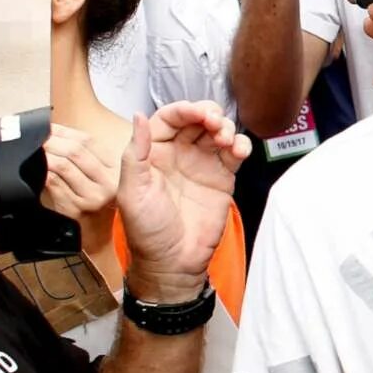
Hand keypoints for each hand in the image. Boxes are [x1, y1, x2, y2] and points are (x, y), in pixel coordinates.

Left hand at [37, 123, 118, 221]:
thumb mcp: (98, 177)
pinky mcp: (75, 208)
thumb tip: (56, 132)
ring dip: (46, 155)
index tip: (50, 127)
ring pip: (64, 166)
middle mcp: (106, 183)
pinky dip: (44, 173)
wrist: (97, 236)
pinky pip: (54, 184)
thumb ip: (85, 157)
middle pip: (76, 151)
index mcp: (114, 169)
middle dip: (53, 141)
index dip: (65, 131)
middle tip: (39, 138)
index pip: (88, 141)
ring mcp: (91, 197)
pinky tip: (38, 169)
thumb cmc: (94, 204)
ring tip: (36, 150)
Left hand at [113, 101, 248, 303]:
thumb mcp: (132, 192)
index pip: (168, 118)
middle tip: (214, 122)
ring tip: (225, 138)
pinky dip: (241, 145)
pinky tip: (238, 150)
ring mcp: (202, 164)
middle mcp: (178, 154)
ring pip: (217, 131)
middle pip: (196, 120)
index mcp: (153, 153)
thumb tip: (138, 116)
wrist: (173, 262)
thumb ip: (135, 153)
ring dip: (225, 127)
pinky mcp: (223, 177)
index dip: (183, 110)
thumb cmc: (148, 231)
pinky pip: (234, 152)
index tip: (195, 112)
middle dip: (208, 114)